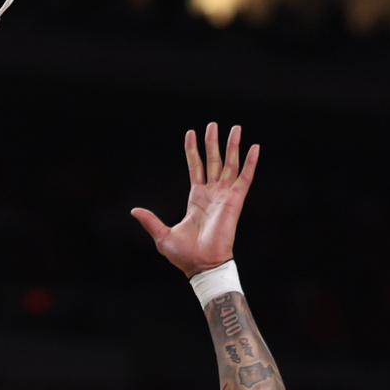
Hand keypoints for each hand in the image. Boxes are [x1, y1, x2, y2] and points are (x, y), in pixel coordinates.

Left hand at [131, 121, 259, 277]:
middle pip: (214, 161)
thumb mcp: (162, 235)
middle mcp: (212, 194)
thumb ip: (150, 221)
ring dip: (233, 146)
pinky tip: (255, 147)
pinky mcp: (235, 201)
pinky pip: (244, 178)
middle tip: (213, 124)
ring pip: (230, 165)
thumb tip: (134, 211)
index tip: (191, 132)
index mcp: (196, 199)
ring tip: (236, 128)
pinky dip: (250, 163)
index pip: (196, 167)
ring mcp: (224, 196)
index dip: (193, 150)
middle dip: (214, 142)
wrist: (202, 265)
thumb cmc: (185, 255)